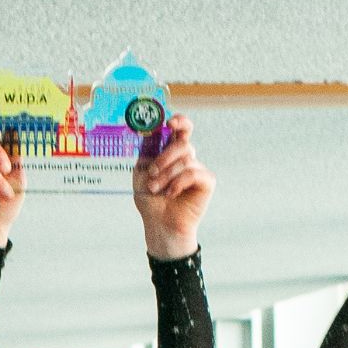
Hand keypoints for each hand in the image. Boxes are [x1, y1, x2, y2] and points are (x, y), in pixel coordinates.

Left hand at [133, 113, 213, 259]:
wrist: (159, 225)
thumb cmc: (150, 201)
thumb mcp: (141, 173)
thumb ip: (147, 152)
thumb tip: (150, 131)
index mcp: (171, 152)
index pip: (182, 129)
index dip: (179, 121)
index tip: (169, 123)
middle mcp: (186, 158)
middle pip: (182, 143)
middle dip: (165, 156)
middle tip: (153, 172)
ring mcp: (197, 169)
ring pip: (185, 160)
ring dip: (166, 175)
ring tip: (155, 189)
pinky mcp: (206, 182)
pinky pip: (193, 174)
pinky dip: (179, 183)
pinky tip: (171, 194)